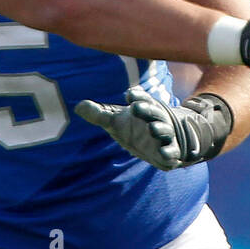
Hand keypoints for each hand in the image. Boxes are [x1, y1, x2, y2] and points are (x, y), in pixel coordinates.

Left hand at [75, 86, 232, 170]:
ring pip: (164, 130)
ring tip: (152, 128)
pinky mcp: (170, 151)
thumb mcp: (117, 121)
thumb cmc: (136, 126)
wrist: (164, 141)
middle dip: (146, 110)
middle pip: (153, 112)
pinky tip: (163, 154)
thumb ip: (100, 114)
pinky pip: (172, 151)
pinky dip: (169, 152)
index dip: (137, 96)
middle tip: (135, 107)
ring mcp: (165, 135)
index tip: (129, 94)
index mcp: (145, 108)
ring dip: (159, 129)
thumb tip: (77, 106)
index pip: (142, 98)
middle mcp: (156, 119)